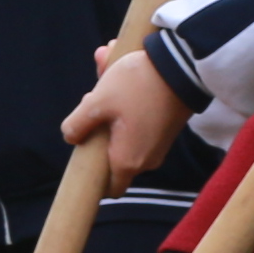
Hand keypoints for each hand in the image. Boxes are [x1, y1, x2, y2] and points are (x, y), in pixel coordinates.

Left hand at [61, 45, 185, 186]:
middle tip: (90, 99)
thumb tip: (71, 137)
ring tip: (104, 76)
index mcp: (128, 161)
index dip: (94, 177)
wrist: (182, 63)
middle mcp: (147, 159)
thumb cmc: (136, 86)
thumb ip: (77, 124)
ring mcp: (159, 144)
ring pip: (124, 134)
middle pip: (113, 154)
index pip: (110, 189)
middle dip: (97, 129)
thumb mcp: (97, 102)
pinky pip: (138, 123)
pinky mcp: (166, 128)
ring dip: (110, 110)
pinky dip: (127, 104)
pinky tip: (119, 74)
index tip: (84, 153)